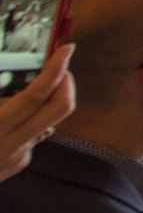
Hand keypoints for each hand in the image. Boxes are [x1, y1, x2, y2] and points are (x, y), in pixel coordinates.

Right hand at [0, 43, 72, 183]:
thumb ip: (1, 98)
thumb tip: (14, 86)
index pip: (36, 96)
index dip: (54, 69)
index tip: (64, 50)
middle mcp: (11, 144)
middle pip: (61, 108)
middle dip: (66, 82)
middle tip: (59, 67)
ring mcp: (19, 155)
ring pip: (47, 120)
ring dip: (44, 102)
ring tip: (23, 94)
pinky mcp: (19, 163)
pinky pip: (31, 135)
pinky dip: (25, 122)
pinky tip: (4, 123)